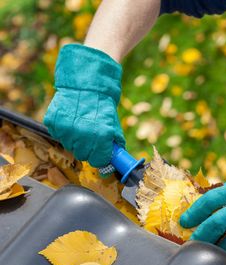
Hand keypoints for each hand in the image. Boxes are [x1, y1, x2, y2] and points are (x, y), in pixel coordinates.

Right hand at [44, 44, 124, 166]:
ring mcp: (66, 130)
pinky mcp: (53, 123)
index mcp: (101, 137)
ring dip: (75, 140)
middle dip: (87, 149)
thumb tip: (114, 162)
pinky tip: (70, 119)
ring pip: (70, 147)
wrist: (85, 83)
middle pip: (83, 156)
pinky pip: (58, 135)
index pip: (98, 161)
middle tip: (90, 136)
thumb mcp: (113, 125)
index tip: (100, 153)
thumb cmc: (102, 106)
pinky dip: (64, 131)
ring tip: (80, 125)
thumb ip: (113, 145)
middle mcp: (83, 136)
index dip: (100, 157)